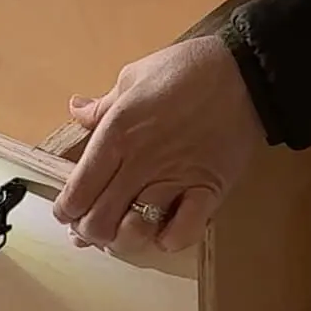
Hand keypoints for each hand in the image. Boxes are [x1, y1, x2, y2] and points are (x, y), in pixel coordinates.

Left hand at [53, 35, 265, 253]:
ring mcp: (173, 181)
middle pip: (99, 220)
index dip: (67, 212)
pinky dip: (169, 241)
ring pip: (134, 232)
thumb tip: (76, 109)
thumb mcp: (133, 77)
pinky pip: (181, 233)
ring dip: (125, 240)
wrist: (244, 74)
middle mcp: (138, 164)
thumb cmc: (185, 70)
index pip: (76, 192)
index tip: (69, 213)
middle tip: (95, 227)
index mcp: (115, 135)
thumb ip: (103, 105)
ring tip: (127, 230)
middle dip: (90, 232)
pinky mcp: (206, 192)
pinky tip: (164, 233)